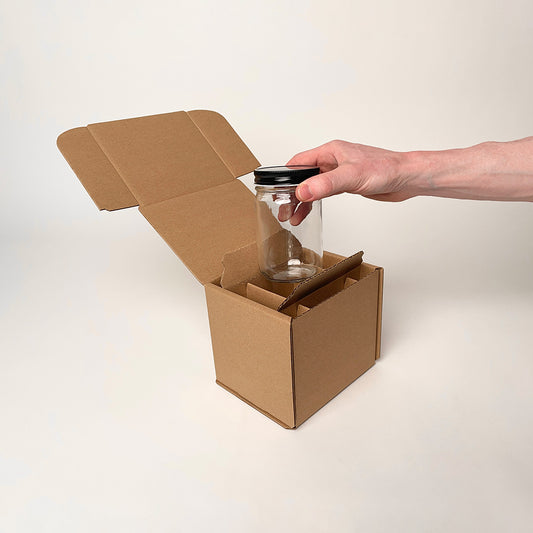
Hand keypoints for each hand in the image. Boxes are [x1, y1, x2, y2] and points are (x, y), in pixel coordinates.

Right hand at [287, 140, 414, 201]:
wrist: (407, 178)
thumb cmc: (386, 169)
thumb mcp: (351, 177)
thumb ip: (325, 184)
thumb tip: (302, 191)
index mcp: (330, 151)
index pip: (299, 162)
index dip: (285, 177)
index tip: (276, 191)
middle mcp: (333, 160)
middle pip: (303, 176)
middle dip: (292, 194)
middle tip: (284, 211)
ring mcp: (340, 172)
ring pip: (313, 186)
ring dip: (302, 201)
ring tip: (294, 218)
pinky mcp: (347, 183)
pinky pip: (324, 192)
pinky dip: (315, 202)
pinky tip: (310, 211)